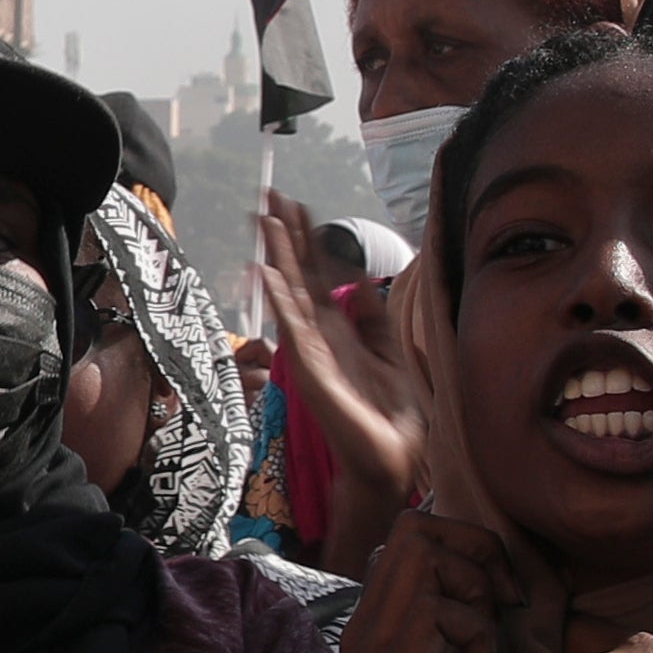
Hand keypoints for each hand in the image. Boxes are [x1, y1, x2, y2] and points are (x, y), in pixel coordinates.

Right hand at [253, 189, 417, 525]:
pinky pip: (292, 326)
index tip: (294, 205)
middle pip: (296, 273)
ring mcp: (310, 349)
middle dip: (284, 234)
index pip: (315, 274)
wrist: (390, 457)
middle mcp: (318, 333)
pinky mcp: (311, 367)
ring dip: (276, 255)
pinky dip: (278, 298)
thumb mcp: (388, 351)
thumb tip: (360, 279)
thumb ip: (373, 316)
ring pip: (290, 291)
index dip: (305, 239)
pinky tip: (265, 271)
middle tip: (268, 194)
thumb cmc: (388, 414)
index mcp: (336, 328)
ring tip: (262, 219)